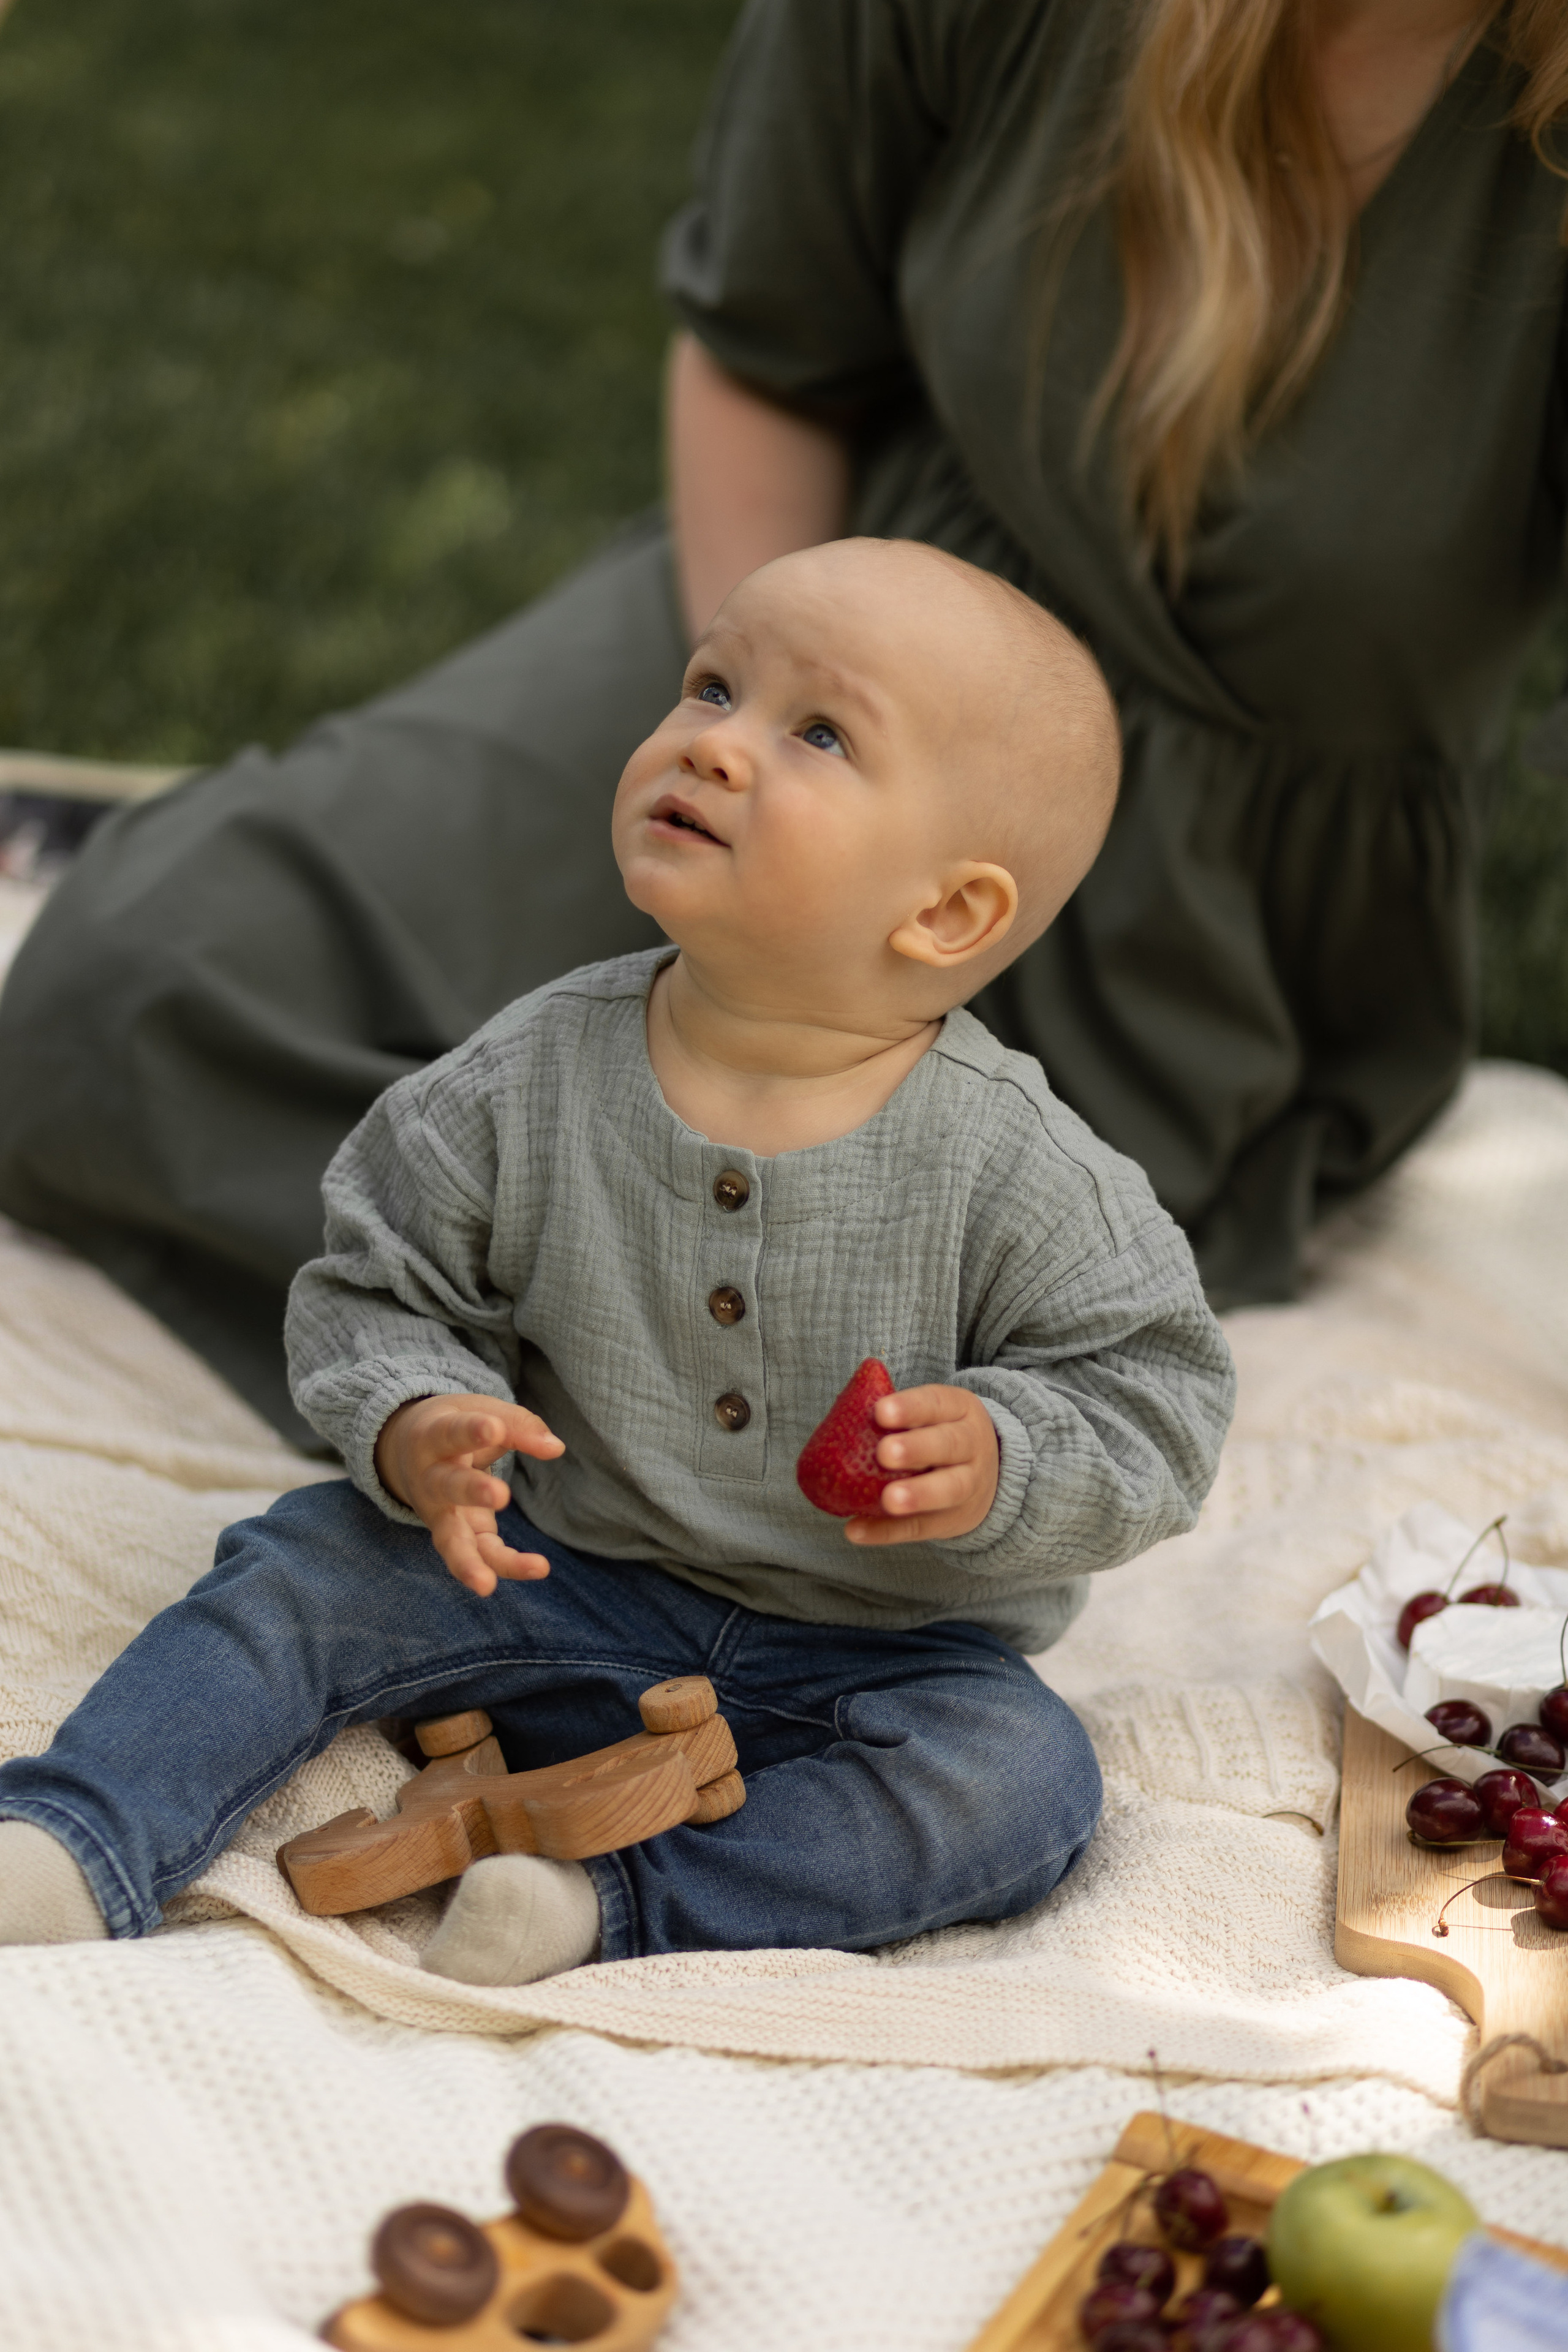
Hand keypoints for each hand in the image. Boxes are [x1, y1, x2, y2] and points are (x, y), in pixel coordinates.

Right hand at [374, 1394, 564, 1595]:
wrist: (407, 1450)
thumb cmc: (456, 1427)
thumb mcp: (482, 1412)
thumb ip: (519, 1426)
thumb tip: (555, 1448)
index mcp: (432, 1437)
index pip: (452, 1432)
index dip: (473, 1430)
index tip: (495, 1429)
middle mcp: (430, 1479)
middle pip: (448, 1487)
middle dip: (472, 1491)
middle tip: (501, 1495)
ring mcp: (439, 1514)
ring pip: (451, 1540)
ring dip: (468, 1562)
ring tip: (485, 1584)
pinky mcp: (457, 1536)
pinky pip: (480, 1554)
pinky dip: (506, 1565)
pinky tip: (537, 1567)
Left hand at [845, 1384, 998, 1547]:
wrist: (991, 1475)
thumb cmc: (939, 1434)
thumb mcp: (934, 1414)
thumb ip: (899, 1411)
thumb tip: (850, 1403)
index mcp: (960, 1410)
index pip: (937, 1403)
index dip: (910, 1407)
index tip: (880, 1412)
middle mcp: (971, 1446)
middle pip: (949, 1445)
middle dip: (917, 1449)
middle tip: (884, 1453)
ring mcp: (968, 1485)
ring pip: (948, 1489)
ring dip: (917, 1495)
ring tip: (889, 1500)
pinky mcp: (951, 1520)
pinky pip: (922, 1527)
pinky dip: (888, 1531)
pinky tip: (856, 1531)